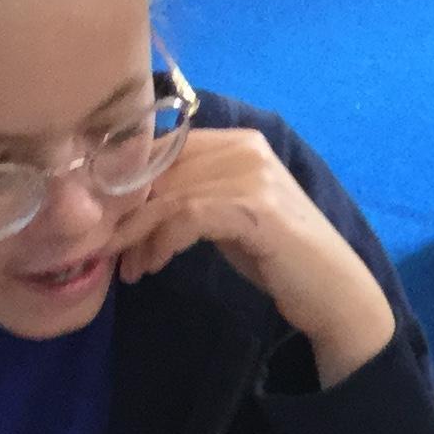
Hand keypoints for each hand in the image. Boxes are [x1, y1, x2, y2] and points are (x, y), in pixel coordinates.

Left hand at [113, 128, 397, 386]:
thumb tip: (127, 206)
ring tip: (124, 267)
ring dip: (137, 235)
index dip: (126, 183)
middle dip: (123, 213)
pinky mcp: (255, 208)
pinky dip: (161, 243)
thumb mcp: (225, 218)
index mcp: (237, 140)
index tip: (102, 221)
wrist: (333, 292)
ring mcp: (252, 174)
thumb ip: (188, 199)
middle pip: (161, 171)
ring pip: (169, 196)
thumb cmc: (277, 258)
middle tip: (100, 249)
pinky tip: (151, 267)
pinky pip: (187, 217)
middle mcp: (245, 147)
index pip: (164, 148)